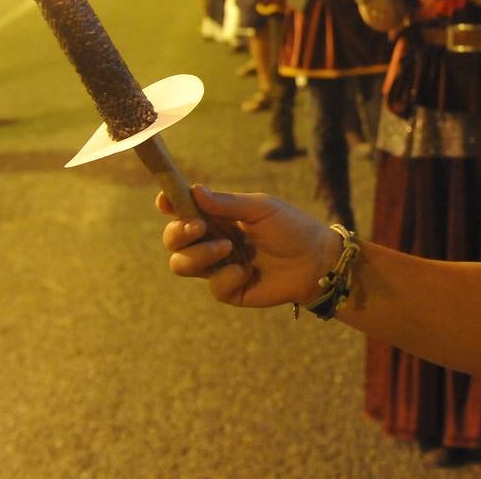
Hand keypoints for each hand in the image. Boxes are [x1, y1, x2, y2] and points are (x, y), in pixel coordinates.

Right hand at [157, 185, 339, 307]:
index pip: (183, 210)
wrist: (316, 260)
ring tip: (228, 248)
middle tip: (198, 227)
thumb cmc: (291, 227)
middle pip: (173, 240)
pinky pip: (212, 286)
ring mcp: (218, 266)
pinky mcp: (229, 290)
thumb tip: (194, 191)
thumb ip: (227, 203)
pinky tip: (247, 271)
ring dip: (199, 255)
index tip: (164, 201)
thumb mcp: (261, 208)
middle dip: (178, 233)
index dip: (168, 205)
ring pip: (181, 264)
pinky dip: (227, 277)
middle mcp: (212, 240)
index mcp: (218, 217)